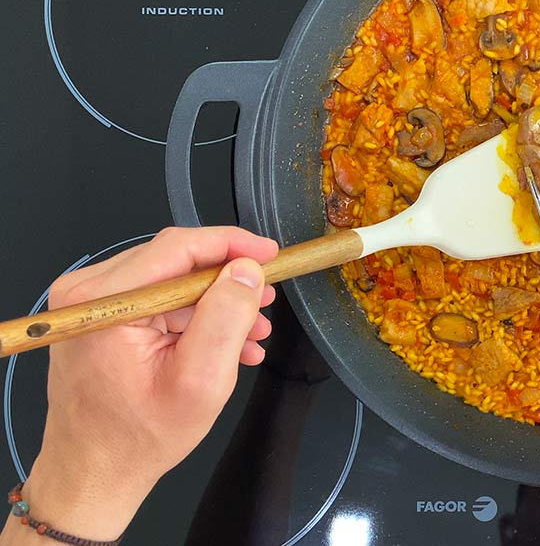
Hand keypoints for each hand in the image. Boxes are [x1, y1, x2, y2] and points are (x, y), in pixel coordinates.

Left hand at [0, 227, 277, 543]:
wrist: (94, 474)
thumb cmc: (139, 437)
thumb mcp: (200, 380)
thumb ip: (226, 318)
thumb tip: (247, 270)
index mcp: (105, 300)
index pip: (178, 247)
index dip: (232, 245)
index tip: (271, 256)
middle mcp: (89, 293)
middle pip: (176, 261)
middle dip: (228, 281)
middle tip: (268, 299)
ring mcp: (93, 305)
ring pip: (172, 281)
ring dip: (217, 304)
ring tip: (254, 332)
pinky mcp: (102, 318)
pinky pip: (159, 302)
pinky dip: (196, 318)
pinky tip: (227, 344)